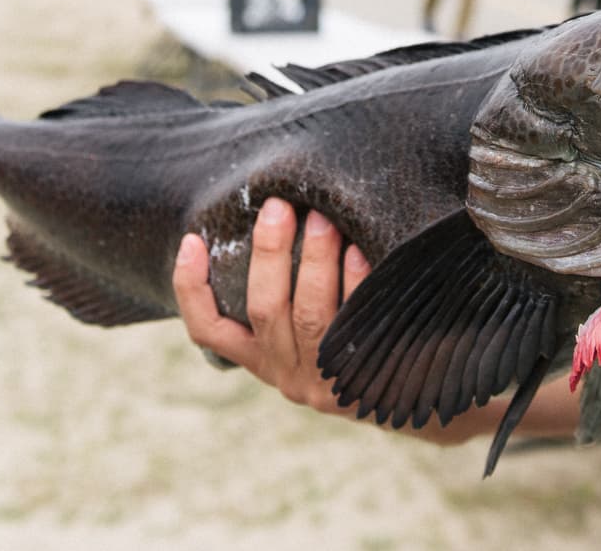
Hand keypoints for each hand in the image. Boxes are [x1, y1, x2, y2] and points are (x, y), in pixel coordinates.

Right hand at [173, 197, 370, 414]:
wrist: (408, 394)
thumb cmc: (349, 341)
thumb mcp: (308, 329)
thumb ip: (288, 290)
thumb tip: (277, 215)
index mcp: (260, 358)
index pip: (208, 330)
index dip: (191, 288)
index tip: (192, 240)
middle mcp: (285, 374)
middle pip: (265, 310)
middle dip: (269, 252)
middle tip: (279, 206)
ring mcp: (322, 382)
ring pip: (310, 317)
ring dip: (316, 261)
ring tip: (323, 219)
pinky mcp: (361, 382)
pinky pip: (356, 327)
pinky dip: (356, 284)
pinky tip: (361, 253)